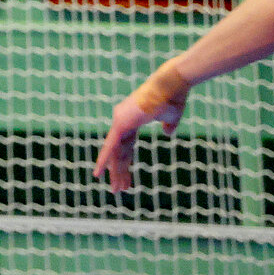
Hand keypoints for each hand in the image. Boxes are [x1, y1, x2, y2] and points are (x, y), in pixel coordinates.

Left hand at [91, 62, 189, 192]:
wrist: (173, 84)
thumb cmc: (174, 97)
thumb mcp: (172, 117)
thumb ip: (168, 125)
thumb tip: (167, 133)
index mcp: (133, 119)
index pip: (127, 146)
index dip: (127, 163)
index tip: (127, 179)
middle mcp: (123, 119)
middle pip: (119, 152)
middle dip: (120, 171)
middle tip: (118, 189)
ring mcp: (120, 120)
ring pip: (114, 152)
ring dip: (114, 171)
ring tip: (115, 190)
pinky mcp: (120, 123)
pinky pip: (110, 146)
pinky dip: (104, 159)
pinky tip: (99, 173)